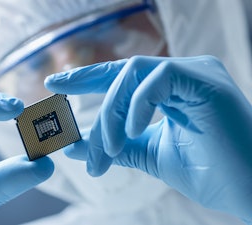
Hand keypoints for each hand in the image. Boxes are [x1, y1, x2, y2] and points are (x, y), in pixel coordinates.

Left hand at [45, 56, 251, 222]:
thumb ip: (114, 146)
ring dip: (112, 112)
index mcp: (171, 88)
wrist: (249, 191)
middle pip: (122, 73)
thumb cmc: (207, 172)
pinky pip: (157, 79)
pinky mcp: (205, 81)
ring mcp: (195, 73)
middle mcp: (182, 74)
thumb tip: (74, 145)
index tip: (55, 84)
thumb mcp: (148, 155)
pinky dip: (137, 105)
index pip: (121, 75)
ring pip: (134, 74)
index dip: (86, 77)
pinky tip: (131, 132)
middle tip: (68, 130)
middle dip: (88, 93)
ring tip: (108, 148)